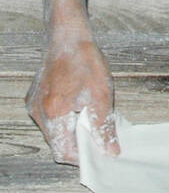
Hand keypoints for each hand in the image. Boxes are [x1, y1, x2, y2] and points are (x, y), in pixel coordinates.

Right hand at [27, 30, 117, 163]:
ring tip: (93, 117)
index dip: (84, 156)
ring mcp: (34, 105)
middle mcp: (38, 112)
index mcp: (53, 114)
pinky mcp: (35, 98)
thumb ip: (104, 126)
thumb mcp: (102, 95)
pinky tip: (81, 106)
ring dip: (73, 129)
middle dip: (80, 142)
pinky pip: (50, 117)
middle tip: (101, 135)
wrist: (68, 35)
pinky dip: (66, 118)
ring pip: (54, 130)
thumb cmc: (86, 60)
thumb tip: (110, 150)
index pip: (63, 152)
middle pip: (58, 142)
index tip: (101, 152)